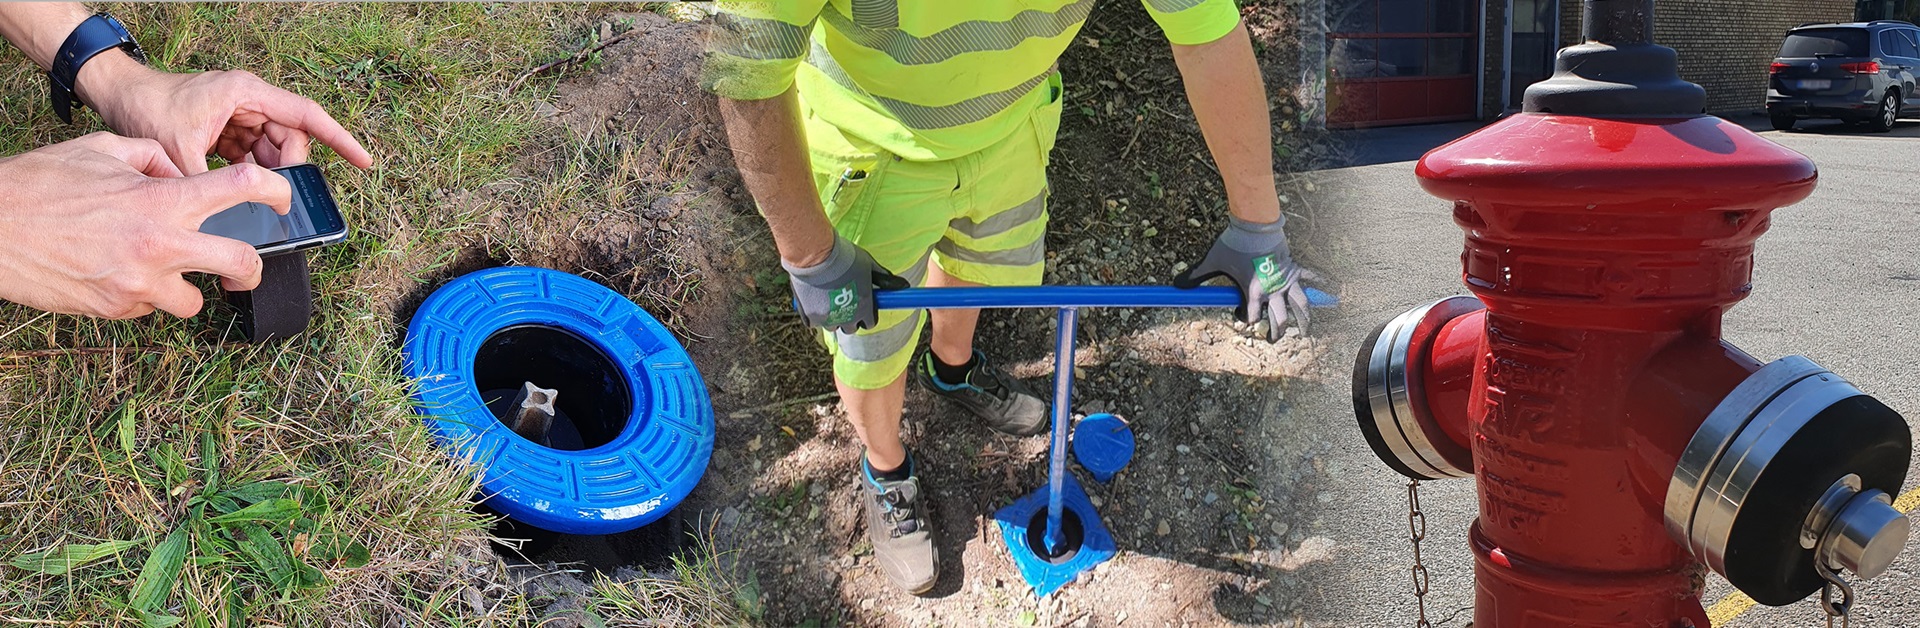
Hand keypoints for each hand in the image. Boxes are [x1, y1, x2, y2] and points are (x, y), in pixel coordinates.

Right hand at [0, 132, 291, 318]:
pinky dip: (144, 295)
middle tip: (245, 266)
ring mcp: (139, 283)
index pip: (241, 188)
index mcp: (163, 200)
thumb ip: (154, 157)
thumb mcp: (103, 150)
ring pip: (194, 300)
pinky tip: (118, 273)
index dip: (275, 191)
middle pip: (242, 264)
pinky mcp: (116, 308)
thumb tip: (180, 171)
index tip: (282, 198)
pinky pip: (149, 308)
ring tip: (160, 268)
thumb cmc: (41, 184)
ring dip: (186, 286)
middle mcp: (160, 245)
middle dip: (252, 268)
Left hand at [79, 53, 373, 172]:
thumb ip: (210, 185)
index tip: (363, 161)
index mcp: (247, 94)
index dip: (340, 140)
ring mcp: (241, 114)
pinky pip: (255, 153)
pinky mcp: (229, 127)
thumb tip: (229, 221)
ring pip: (274, 150)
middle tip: (277, 198)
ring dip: (266, 173)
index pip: (307, 116)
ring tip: (249, 193)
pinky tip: (235, 186)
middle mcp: (250, 101)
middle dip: (287, 170)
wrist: (117, 95)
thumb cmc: (146, 108)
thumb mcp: (178, 151)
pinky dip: (250, 172)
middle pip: (292, 139)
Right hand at [783, 235, 909, 333]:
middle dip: (850, 318)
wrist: (815, 253)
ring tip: (828, 299)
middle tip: (845, 301)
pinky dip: (814, 314)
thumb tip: (904, 285)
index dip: (867, 314)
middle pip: (850, 328)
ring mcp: (827, 319)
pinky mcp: (809, 316)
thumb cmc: (844, 257)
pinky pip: (813, 322)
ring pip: (832, 326)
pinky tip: (814, 299)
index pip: (870, 323)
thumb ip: (885, 279)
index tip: (862, 304)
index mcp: (864, 307)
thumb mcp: (869, 265)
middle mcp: (847, 318)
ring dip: (832, 317)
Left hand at [1174, 216, 1321, 339]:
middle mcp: (1273, 291)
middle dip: (1276, 333)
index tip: (1237, 316)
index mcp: (1253, 293)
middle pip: (1280, 320)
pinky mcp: (1294, 268)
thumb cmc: (1233, 244)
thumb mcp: (1212, 261)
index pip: (1251, 319)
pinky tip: (1330, 293)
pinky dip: (1320, 285)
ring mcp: (1286, 280)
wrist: (1254, 225)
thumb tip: (1175, 285)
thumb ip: (1195, 275)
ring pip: (1301, 306)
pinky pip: (1311, 278)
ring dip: (1304, 320)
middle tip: (1273, 341)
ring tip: (1306, 332)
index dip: (1243, 321)